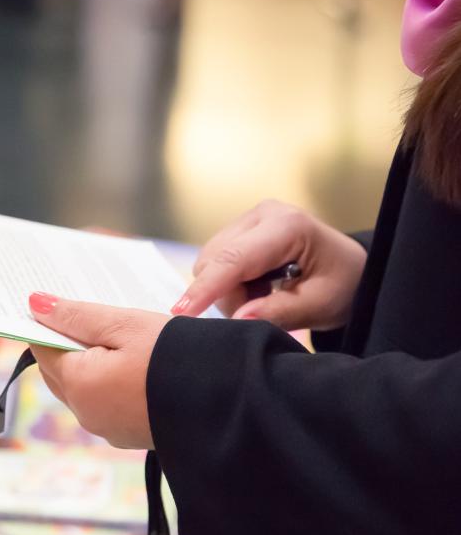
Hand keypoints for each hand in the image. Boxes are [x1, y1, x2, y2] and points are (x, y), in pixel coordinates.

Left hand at [28, 292, 166, 449]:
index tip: (59, 303)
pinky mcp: (130, 433)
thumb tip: (34, 304)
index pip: (42, 348)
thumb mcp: (126, 325)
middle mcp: (86, 413)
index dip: (48, 324)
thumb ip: (77, 316)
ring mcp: (108, 428)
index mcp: (79, 385)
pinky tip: (131, 360)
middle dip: (67, 342)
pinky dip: (109, 380)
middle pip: (59, 370)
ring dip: (90, 361)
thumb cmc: (177, 356)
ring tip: (113, 333)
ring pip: (83, 387)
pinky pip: (106, 401)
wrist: (231, 402)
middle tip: (86, 313)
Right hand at [170, 200, 366, 330]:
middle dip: (227, 295)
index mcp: (287, 226)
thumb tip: (238, 320)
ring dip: (228, 290)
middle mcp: (262, 214)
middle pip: (214, 261)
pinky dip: (231, 283)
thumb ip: (279, 313)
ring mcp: (249, 219)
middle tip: (261, 312)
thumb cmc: (344, 284)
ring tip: (266, 297)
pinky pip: (216, 262)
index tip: (181, 312)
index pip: (234, 259)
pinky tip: (259, 286)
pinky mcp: (240, 230)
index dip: (206, 288)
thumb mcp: (320, 305)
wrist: (352, 270)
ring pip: (210, 263)